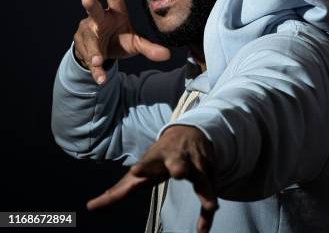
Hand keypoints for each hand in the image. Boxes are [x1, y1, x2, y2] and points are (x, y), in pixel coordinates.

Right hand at [74, 0, 170, 83]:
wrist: (101, 54)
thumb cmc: (120, 40)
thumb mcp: (136, 43)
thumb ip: (149, 48)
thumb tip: (167, 54)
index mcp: (115, 13)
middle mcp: (99, 20)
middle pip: (95, 12)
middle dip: (91, 5)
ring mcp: (88, 33)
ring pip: (90, 41)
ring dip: (94, 51)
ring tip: (98, 60)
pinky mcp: (83, 48)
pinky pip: (90, 60)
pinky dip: (96, 71)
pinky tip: (100, 79)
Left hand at [86, 125, 217, 232]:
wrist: (190, 133)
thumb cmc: (158, 159)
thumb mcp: (139, 173)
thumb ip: (117, 192)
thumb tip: (89, 207)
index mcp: (157, 158)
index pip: (148, 162)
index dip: (143, 166)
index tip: (136, 170)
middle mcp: (178, 159)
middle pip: (178, 162)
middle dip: (179, 167)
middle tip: (179, 172)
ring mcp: (196, 164)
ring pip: (202, 178)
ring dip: (205, 190)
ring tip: (210, 206)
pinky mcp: (209, 172)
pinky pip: (209, 194)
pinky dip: (207, 213)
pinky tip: (203, 230)